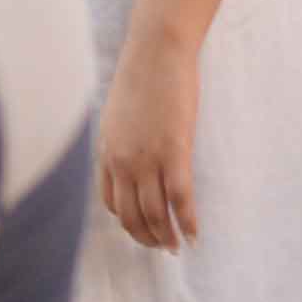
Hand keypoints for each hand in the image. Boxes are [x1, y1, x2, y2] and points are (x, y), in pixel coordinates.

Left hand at [94, 22, 200, 251]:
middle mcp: (121, 160)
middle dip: (146, 236)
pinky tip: (195, 234)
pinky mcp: (174, 151)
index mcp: (106, 150)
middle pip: (130, 214)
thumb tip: (131, 158)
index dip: (127, 221)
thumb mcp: (118, 115)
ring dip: (167, 237)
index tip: (142, 229)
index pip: (110, 200)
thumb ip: (121, 141)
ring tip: (179, 247)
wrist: (155, 53)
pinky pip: (180, 198)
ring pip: (155, 213)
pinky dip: (187, 221)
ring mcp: (147, 157)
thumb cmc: (140, 79)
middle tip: (163, 248)